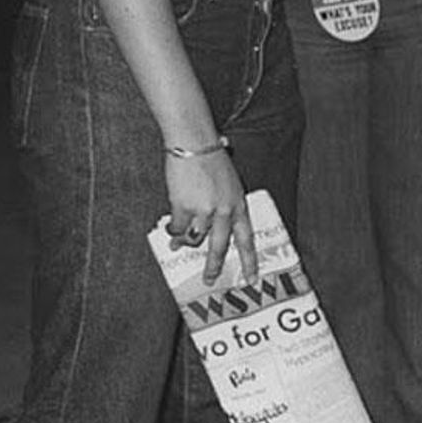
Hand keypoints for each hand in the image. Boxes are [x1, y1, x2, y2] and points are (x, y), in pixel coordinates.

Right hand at [165, 151, 256, 285]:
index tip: (251, 277)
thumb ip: (224, 201)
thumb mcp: (228, 180)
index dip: (249, 260)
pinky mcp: (185, 208)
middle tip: (210, 279)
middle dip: (214, 266)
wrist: (194, 142)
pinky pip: (178, 229)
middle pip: (220, 247)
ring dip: (185, 244)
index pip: (246, 238)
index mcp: (238, 202)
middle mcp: (224, 210)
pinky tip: (170, 230)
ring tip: (177, 246)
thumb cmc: (210, 156)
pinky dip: (173, 231)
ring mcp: (204, 211)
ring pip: (195, 239)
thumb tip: (210, 222)